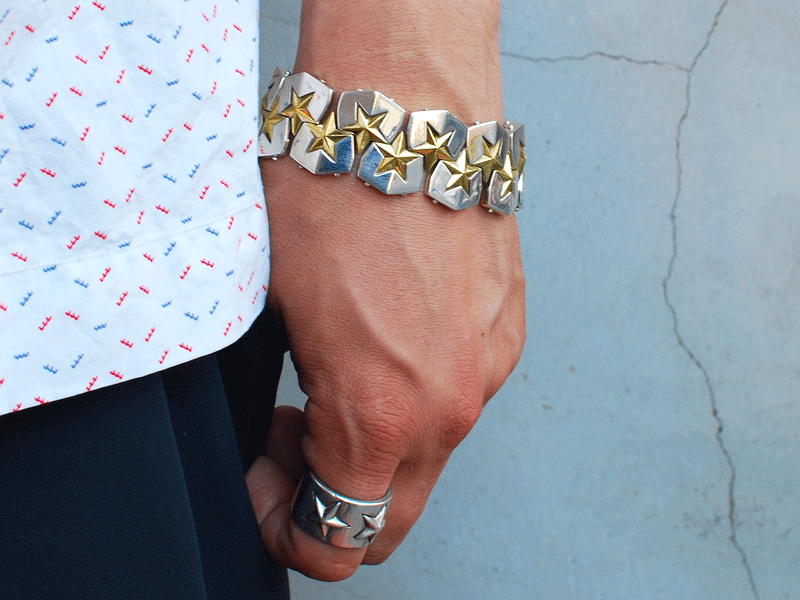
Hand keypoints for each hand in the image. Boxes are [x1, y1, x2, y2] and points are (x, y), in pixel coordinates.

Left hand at [246, 0, 523, 580]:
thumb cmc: (329, 196)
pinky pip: (457, 398)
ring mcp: (487, 370)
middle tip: (289, 444)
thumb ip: (294, 410)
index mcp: (381, 413)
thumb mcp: (273, 314)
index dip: (289, 532)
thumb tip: (297, 438)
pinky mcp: (505, 334)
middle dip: (332, 504)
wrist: (406, 116)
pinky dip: (415, 400)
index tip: (263, 487)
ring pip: (428, 459)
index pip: (340, 540)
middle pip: (392, 518)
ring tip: (333, 380)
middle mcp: (451, 407)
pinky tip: (384, 345)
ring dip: (376, 447)